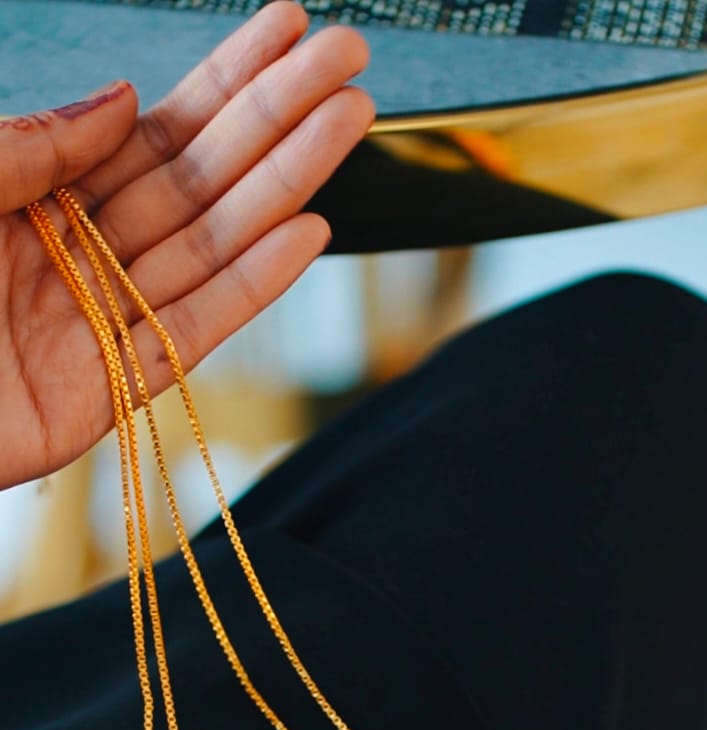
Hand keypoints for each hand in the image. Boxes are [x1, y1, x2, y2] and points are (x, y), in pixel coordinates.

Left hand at [0, 2, 372, 489]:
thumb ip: (31, 143)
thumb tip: (126, 99)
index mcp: (31, 194)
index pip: (148, 130)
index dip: (221, 80)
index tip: (286, 29)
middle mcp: (75, 250)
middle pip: (195, 178)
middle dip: (275, 120)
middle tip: (351, 63)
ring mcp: (98, 321)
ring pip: (209, 244)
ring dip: (283, 185)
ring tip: (350, 125)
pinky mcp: (111, 393)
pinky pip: (194, 332)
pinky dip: (254, 288)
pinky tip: (308, 235)